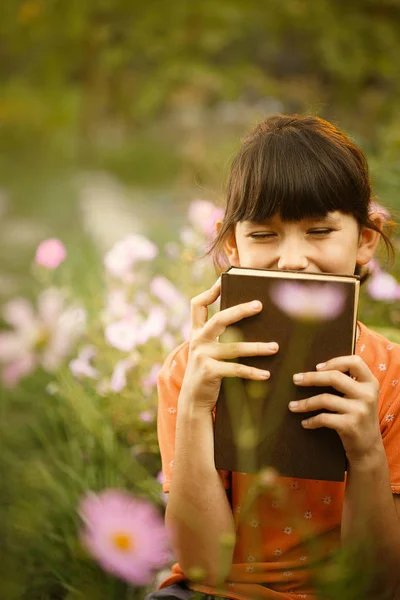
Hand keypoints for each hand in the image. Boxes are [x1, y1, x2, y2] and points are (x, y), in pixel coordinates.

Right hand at [180, 278, 278, 413]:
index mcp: (197, 332)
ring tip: (275, 347)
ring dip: (257, 347)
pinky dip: (252, 372)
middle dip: (240, 311)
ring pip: (234, 347)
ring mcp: (202, 356)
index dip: (209, 292)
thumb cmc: (207, 372)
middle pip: (219, 319)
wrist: (193, 401)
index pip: (197, 305)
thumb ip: (217, 336)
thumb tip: (247, 317)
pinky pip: (235, 369)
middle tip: (259, 305)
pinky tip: (266, 374)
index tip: (222, 280)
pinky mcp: (209, 372)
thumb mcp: (206, 350)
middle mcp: (197, 341)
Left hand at [289, 355, 381, 465]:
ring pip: (325, 399)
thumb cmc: (357, 416)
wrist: (368, 448)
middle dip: (311, 377)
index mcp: (370, 383)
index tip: (317, 367)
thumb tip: (315, 369)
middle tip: (295, 379)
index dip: (335, 362)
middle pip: (334, 377)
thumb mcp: (360, 396)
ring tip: (292, 406)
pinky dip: (311, 421)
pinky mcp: (350, 426)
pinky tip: (305, 423)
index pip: (355, 361)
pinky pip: (324, 418)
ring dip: (305, 403)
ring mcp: (360, 410)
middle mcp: (367, 395)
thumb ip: (348, 382)